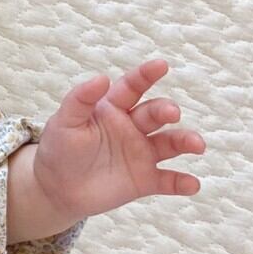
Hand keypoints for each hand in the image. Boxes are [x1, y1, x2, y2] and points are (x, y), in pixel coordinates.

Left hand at [32, 59, 207, 223]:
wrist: (56, 188)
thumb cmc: (59, 148)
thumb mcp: (64, 122)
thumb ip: (80, 99)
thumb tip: (101, 77)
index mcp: (112, 108)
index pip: (131, 87)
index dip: (145, 75)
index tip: (161, 65)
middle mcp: (132, 127)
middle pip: (154, 113)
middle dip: (165, 110)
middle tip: (171, 113)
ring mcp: (141, 153)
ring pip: (169, 143)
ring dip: (185, 141)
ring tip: (196, 145)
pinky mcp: (145, 180)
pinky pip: (168, 180)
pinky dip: (182, 182)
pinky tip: (192, 184)